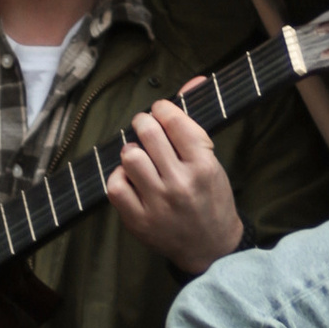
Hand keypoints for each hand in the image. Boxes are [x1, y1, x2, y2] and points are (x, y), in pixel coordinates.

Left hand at [104, 95, 245, 275]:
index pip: (175, 121)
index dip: (163, 109)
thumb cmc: (212, 199)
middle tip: (146, 128)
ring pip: (130, 156)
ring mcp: (157, 204)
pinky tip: (131, 178)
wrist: (211, 248)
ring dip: (132, 150)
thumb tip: (195, 78)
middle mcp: (180, 183)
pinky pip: (115, 185)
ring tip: (140, 155)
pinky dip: (120, 176)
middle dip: (144, 123)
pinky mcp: (138, 220)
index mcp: (203, 166)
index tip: (160, 110)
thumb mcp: (212, 161)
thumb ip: (195, 124)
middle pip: (148, 133)